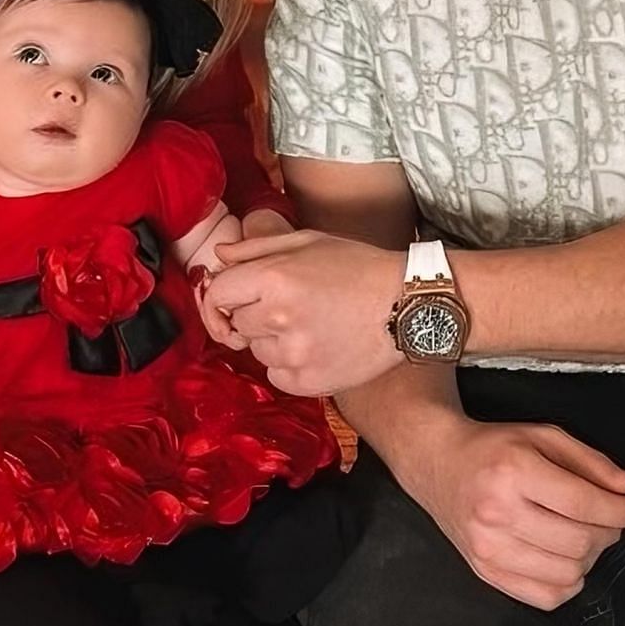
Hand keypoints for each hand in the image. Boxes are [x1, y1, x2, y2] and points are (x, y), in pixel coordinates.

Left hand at [206, 231, 403, 395]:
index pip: (218, 294)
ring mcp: (293, 355)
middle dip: (254, 316)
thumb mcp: (307, 242)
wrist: (407, 306)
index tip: (230, 302)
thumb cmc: (358, 267)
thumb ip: (256, 249)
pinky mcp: (308, 383)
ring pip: (258, 352)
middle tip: (289, 307)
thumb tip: (218, 258)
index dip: (219, 297)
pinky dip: (289, 366)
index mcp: (273, 278)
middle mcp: (278, 318)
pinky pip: (277, 376)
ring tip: (311, 325)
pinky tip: (318, 346)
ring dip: (273, 342)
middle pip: (237, 325)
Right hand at [394, 412, 624, 610]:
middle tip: (609, 520)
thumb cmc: (493, 448)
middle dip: (609, 533)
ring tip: (584, 536)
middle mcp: (496, 513)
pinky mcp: (485, 571)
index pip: (583, 504)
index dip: (620, 511)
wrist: (438, 462)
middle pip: (579, 542)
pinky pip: (546, 596)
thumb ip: (590, 460)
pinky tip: (563, 558)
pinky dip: (567, 583)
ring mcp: (488, 548)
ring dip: (590, 558)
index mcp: (513, 472)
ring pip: (567, 574)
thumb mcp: (543, 436)